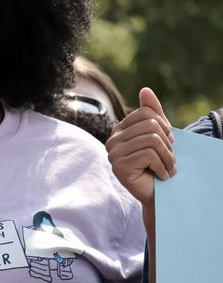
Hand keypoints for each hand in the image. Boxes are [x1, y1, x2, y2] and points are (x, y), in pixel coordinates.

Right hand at [105, 87, 174, 209]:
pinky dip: (162, 166)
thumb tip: (145, 90)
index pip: (146, 112)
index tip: (167, 143)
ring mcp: (113, 153)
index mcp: (120, 130)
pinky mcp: (118, 166)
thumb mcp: (159, 134)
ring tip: (167, 167)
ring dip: (167, 156)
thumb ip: (152, 112)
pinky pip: (148, 155)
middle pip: (151, 125)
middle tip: (169, 158)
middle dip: (167, 143)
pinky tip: (161, 175)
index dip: (164, 126)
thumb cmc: (158, 163)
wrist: (157, 193)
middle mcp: (112, 140)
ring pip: (152, 140)